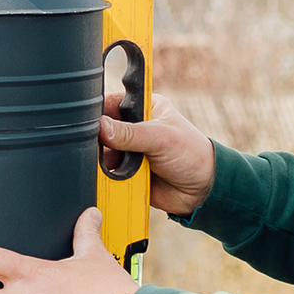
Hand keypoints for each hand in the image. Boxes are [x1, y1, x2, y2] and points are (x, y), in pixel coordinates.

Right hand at [105, 97, 215, 216]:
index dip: (99, 113)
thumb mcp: (161, 138)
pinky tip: (122, 178)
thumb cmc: (192, 154)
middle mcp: (134, 127)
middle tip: (111, 149)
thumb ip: (130, 133)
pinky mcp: (127, 171)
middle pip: (102, 130)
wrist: (201, 190)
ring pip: (102, 153)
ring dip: (108, 162)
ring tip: (125, 166)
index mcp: (144, 108)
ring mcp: (129, 150)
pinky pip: (108, 173)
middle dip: (102, 142)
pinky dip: (111, 177)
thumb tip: (101, 127)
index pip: (112, 103)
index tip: (92, 124)